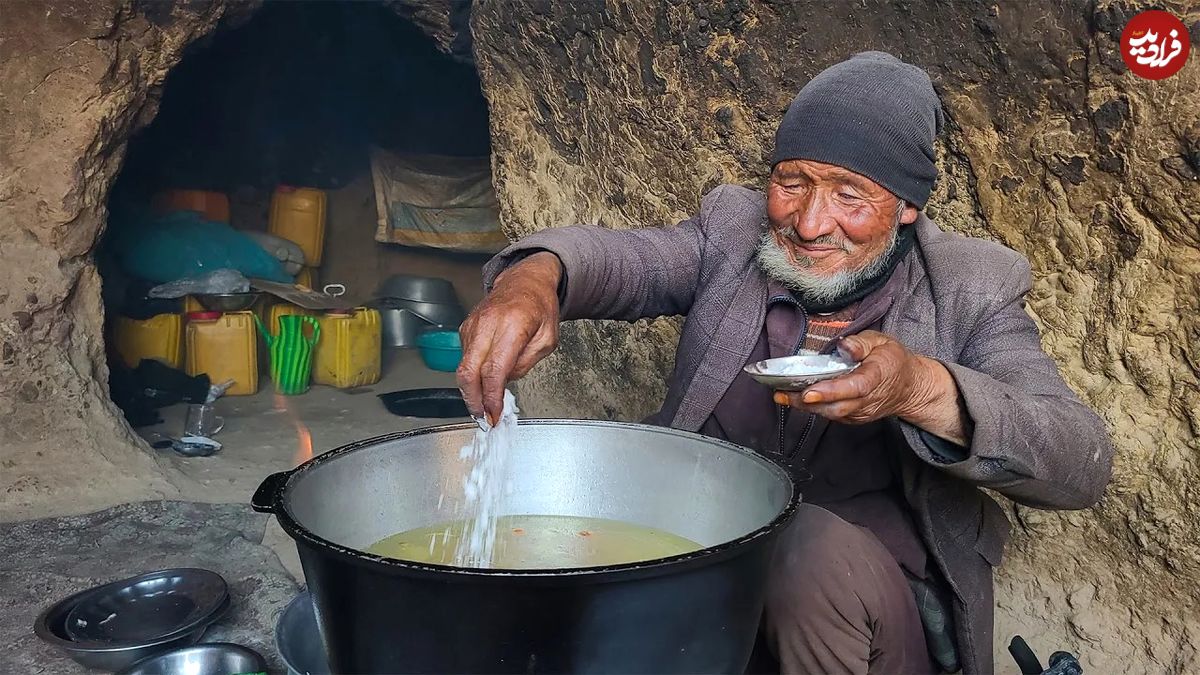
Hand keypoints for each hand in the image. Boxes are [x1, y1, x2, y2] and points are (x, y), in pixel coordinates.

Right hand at [457, 252, 561, 424]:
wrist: (524, 281)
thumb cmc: (539, 306)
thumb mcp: (548, 339)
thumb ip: (526, 363)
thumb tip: (504, 383)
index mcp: (512, 326)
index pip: (494, 370)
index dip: (491, 398)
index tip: (493, 414)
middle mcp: (488, 324)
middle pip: (468, 371)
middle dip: (473, 401)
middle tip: (483, 417)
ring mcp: (473, 325)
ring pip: (463, 367)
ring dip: (472, 390)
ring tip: (487, 401)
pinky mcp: (465, 328)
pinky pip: (464, 358)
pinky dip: (472, 374)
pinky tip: (484, 380)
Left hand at [772, 330, 949, 427]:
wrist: (909, 387)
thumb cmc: (892, 360)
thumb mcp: (881, 341)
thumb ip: (861, 342)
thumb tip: (844, 345)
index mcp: (877, 376)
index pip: (854, 387)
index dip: (830, 391)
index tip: (808, 392)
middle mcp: (868, 399)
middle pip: (836, 406)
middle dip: (808, 402)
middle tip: (783, 392)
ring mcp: (861, 412)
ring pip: (831, 413)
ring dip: (805, 407)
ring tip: (782, 395)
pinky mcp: (854, 418)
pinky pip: (831, 415)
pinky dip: (813, 408)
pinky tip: (795, 398)